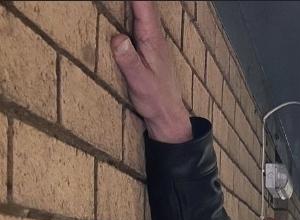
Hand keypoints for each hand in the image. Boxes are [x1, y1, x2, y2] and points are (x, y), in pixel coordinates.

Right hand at [110, 1, 191, 142]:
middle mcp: (155, 38)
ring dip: (137, 4)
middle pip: (145, 7)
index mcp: (153, 41)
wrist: (168, 114)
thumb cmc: (155, 99)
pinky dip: (136, 13)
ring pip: (145, 15)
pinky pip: (142, 25)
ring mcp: (154, 43)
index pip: (144, 8)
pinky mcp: (150, 50)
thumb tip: (118, 39)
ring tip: (125, 1)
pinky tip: (129, 12)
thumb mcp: (139, 82)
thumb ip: (129, 61)